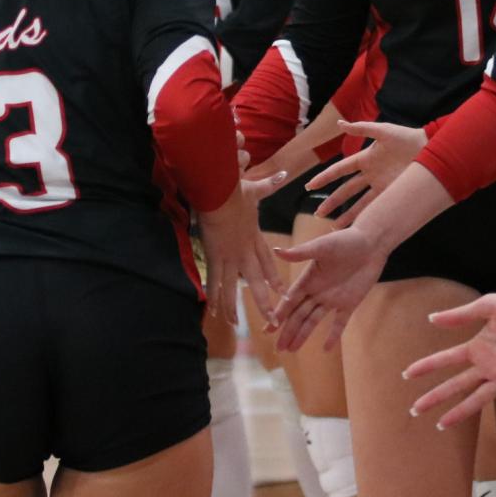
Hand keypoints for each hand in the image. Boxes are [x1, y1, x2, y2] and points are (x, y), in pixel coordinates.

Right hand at [198, 187, 282, 326]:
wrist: (220, 193)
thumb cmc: (234, 189)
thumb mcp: (254, 188)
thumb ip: (270, 184)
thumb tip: (283, 173)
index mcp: (253, 237)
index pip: (267, 262)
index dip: (274, 278)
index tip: (282, 292)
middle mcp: (244, 251)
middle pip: (256, 281)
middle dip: (264, 302)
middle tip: (272, 319)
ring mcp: (230, 256)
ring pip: (234, 287)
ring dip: (234, 306)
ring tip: (236, 323)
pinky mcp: (215, 257)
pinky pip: (215, 281)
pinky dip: (214, 297)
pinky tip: (212, 312)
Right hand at [269, 223, 388, 351]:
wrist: (371, 243)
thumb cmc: (346, 240)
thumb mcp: (322, 246)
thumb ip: (301, 253)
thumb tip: (276, 251)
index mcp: (308, 279)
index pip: (289, 301)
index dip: (279, 315)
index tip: (267, 329)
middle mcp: (317, 291)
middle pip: (298, 315)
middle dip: (287, 331)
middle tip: (278, 349)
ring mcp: (333, 299)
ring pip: (313, 321)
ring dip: (302, 335)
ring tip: (291, 350)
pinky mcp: (349, 303)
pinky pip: (340, 322)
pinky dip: (333, 336)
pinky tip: (326, 349)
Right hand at [308, 119, 425, 219]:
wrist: (429, 149)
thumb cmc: (406, 137)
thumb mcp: (382, 131)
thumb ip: (361, 129)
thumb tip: (339, 124)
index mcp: (365, 159)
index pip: (340, 170)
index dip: (325, 177)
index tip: (310, 186)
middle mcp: (369, 174)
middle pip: (346, 190)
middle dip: (332, 201)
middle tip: (318, 213)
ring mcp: (380, 186)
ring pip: (358, 203)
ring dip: (346, 214)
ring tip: (333, 227)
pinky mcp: (392, 193)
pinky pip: (375, 207)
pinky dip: (366, 217)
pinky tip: (358, 227)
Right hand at [403, 290, 495, 440]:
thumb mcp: (489, 306)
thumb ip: (462, 315)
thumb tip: (431, 318)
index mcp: (479, 347)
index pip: (447, 360)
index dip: (428, 366)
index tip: (408, 374)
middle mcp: (489, 366)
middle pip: (457, 384)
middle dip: (436, 396)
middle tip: (416, 409)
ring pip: (480, 399)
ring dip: (461, 412)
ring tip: (442, 424)